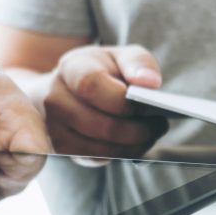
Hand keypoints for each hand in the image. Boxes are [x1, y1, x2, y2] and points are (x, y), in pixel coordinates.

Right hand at [43, 45, 168, 157]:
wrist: (67, 88)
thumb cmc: (101, 71)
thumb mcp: (120, 56)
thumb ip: (137, 62)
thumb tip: (150, 83)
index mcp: (71, 68)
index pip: (92, 86)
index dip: (123, 100)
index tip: (149, 105)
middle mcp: (55, 99)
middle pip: (101, 124)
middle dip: (138, 129)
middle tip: (160, 124)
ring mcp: (55, 128)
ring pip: (102, 148)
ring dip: (134, 145)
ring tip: (152, 133)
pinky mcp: (63, 149)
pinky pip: (98, 158)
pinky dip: (123, 153)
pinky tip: (137, 143)